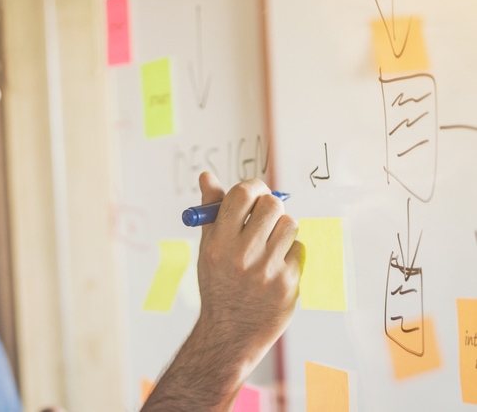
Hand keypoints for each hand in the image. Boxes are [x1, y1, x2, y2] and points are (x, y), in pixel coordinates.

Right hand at [194, 172, 303, 367]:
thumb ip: (211, 211)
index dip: (253, 188)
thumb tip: (207, 176)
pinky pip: (299, 250)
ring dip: (282, 230)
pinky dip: (290, 254)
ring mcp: (268, 270)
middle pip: (272, 205)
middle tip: (265, 217)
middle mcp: (242, 255)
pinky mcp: (288, 283)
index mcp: (219, 242)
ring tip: (269, 245)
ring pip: (290, 225)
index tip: (255, 193)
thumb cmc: (218, 284)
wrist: (231, 331)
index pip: (242, 195)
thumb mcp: (207, 247)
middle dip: (271, 207)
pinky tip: (275, 267)